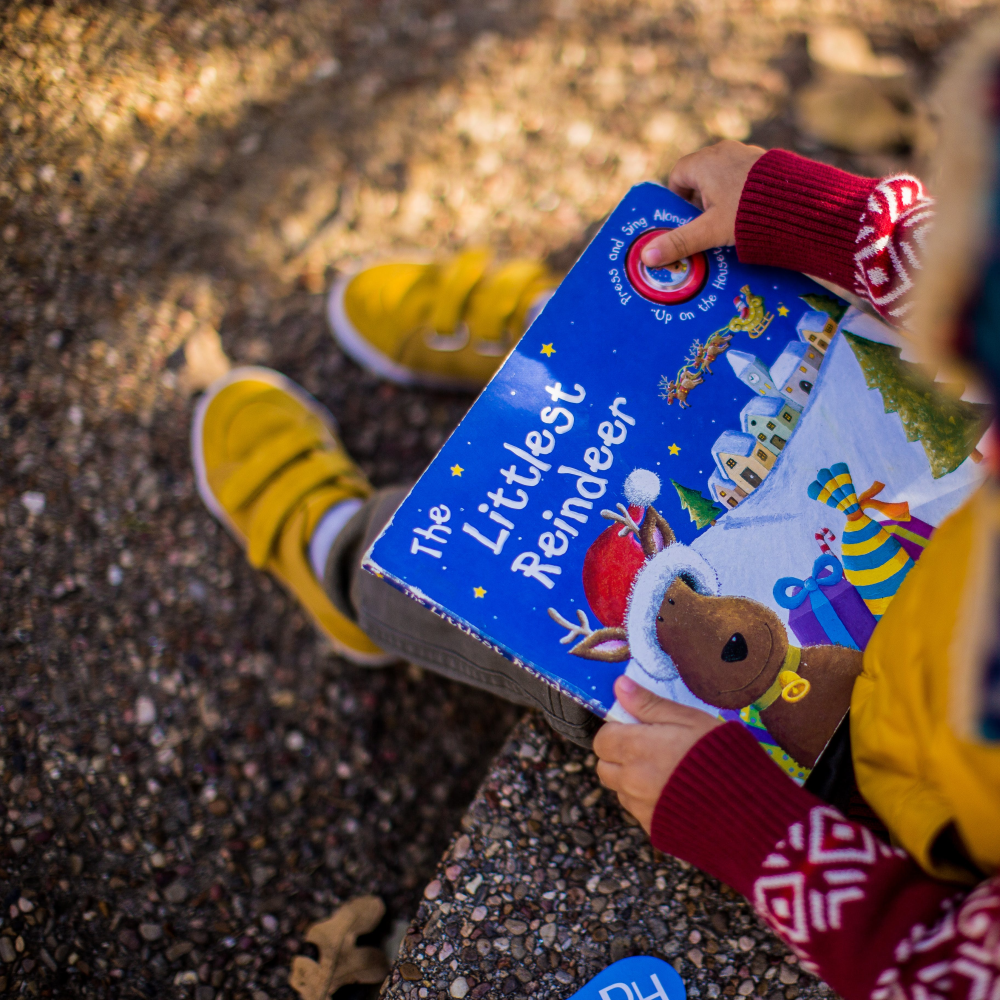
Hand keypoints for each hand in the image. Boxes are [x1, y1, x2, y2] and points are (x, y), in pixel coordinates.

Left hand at [593, 675, 722, 833]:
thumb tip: (620, 685)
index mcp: (636, 748)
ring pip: (620, 790)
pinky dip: (648, 801)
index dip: (616, 731)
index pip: (602, 739)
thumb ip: (650, 704)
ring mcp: (641, 808)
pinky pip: (639, 811)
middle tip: (649, 748)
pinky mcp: (653, 829)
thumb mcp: (690, 719)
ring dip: (632, 780)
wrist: (749, 812)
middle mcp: (631, 780)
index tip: (636, 728)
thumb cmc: (723, 757)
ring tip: (667, 772)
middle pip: (604, 767)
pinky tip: (675, 793)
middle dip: (619, 756)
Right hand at [641, 140, 765, 267]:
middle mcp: (724, 151)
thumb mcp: (709, 231)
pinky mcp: (766, 163)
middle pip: (700, 177)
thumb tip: (646, 257)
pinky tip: (750, 215)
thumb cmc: (747, 213)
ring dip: (721, 199)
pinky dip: (741, 195)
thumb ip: (678, 242)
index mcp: (704, 161)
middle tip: (706, 227)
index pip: (678, 175)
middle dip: (700, 202)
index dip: (677, 198)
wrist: (799, 202)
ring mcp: (747, 155)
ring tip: (729, 224)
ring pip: (723, 177)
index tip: (684, 219)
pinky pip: (744, 178)